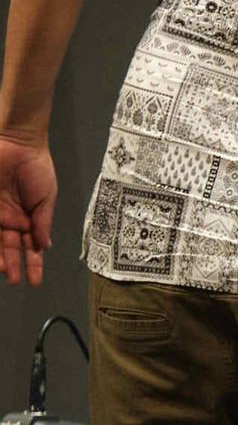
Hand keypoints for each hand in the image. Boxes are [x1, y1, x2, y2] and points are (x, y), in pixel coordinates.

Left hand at [0, 133, 55, 286]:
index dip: (33, 263)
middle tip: (15, 280)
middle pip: (9, 247)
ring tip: (5, 271)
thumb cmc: (35, 168)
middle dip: (13, 264)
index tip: (35, 281)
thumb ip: (43, 223)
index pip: (29, 246)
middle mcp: (9, 218)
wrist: (17, 143)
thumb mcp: (45, 199)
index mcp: (27, 217)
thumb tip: (45, 246)